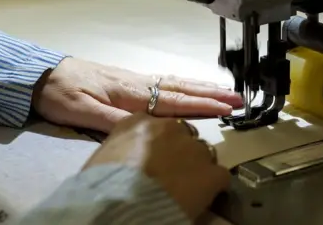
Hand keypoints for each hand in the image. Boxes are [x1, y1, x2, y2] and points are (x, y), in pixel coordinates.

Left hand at [32, 57, 241, 132]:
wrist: (43, 74)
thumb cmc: (61, 93)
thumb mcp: (81, 111)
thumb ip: (113, 120)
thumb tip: (146, 127)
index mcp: (130, 93)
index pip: (172, 101)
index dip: (201, 106)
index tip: (226, 109)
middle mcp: (138, 83)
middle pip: (180, 89)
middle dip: (210, 94)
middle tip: (237, 98)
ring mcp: (134, 80)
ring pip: (174, 82)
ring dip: (201, 87)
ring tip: (223, 91)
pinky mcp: (129, 80)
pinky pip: (163, 81)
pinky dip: (183, 83)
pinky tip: (189, 86)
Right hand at [82, 113, 229, 219]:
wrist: (119, 202)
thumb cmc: (102, 183)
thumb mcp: (105, 155)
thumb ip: (124, 146)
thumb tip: (129, 155)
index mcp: (140, 121)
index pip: (160, 126)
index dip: (161, 144)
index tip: (158, 158)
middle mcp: (171, 127)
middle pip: (185, 135)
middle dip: (182, 152)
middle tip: (173, 174)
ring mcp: (194, 147)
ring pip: (204, 153)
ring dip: (198, 167)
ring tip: (187, 187)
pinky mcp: (211, 172)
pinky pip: (220, 175)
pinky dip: (214, 186)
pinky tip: (203, 197)